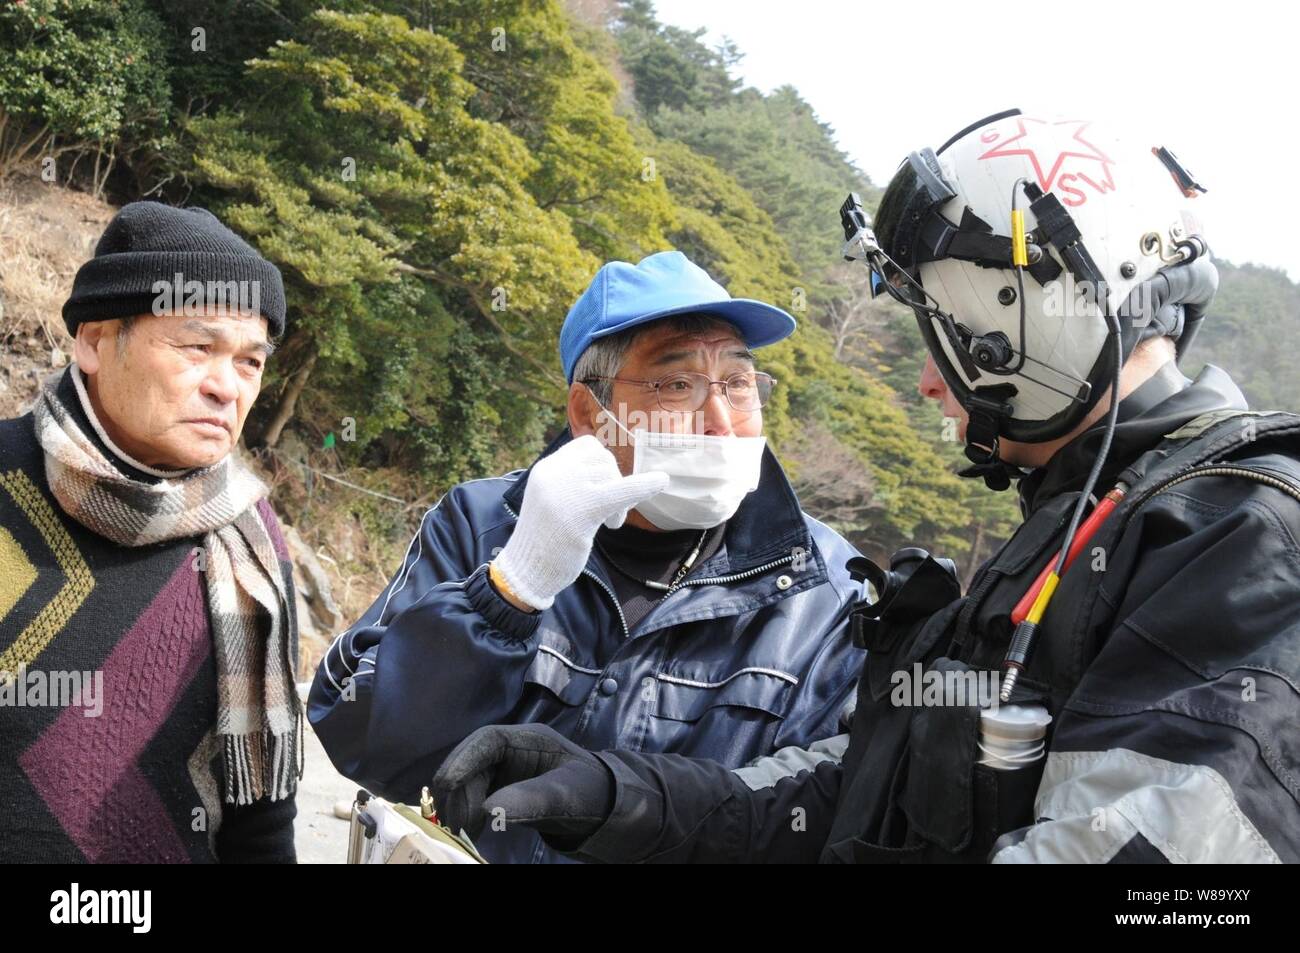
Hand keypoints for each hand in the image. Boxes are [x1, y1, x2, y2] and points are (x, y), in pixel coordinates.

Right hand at [431, 724, 613, 847]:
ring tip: (464, 831)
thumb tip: (489, 811)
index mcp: (530, 739)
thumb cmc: (591, 792)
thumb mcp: (566, 795)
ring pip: (469, 783)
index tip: (447, 782)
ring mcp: (504, 771)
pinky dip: (468, 813)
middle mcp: (512, 751)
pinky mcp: (501, 791)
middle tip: (460, 824)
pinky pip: (475, 798)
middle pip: (473, 764)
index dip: (464, 757)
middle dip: (461, 792)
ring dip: (461, 805)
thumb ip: (532, 800)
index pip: (488, 740)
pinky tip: (471, 831)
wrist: (605, 808)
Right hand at [492, 434, 666, 609]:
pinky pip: (619, 491)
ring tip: (610, 523)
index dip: (603, 465)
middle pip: (604, 461)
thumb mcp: (552, 499)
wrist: (526, 570)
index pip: (587, 447)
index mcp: (546, 468)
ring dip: (621, 499)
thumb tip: (612, 471)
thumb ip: (573, 482)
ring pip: (612, 476)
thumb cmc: (545, 539)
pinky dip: (644, 486)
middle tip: (612, 513)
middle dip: (615, 483)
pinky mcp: (581, 510)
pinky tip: (662, 481)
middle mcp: (554, 472)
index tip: (604, 487)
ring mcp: (566, 489)